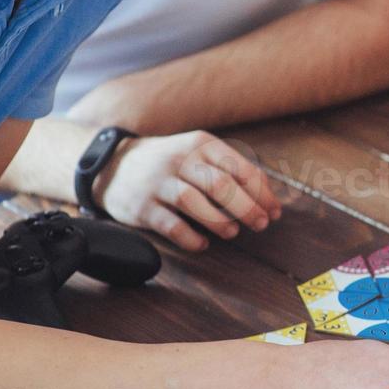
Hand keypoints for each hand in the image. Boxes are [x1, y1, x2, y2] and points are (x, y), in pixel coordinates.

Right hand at [95, 131, 280, 251]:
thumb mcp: (199, 154)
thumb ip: (231, 170)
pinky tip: (202, 243)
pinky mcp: (143, 207)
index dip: (262, 193)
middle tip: (260, 224)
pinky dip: (191, 238)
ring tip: (232, 232)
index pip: (240, 168)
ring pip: (193, 202)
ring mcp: (159, 183)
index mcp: (201, 145)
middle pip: (220, 185)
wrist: (114, 165)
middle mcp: (180, 160)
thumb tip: (268, 198)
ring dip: (219, 221)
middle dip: (247, 208)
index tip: (274, 212)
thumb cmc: (171, 163)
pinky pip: (171, 225)